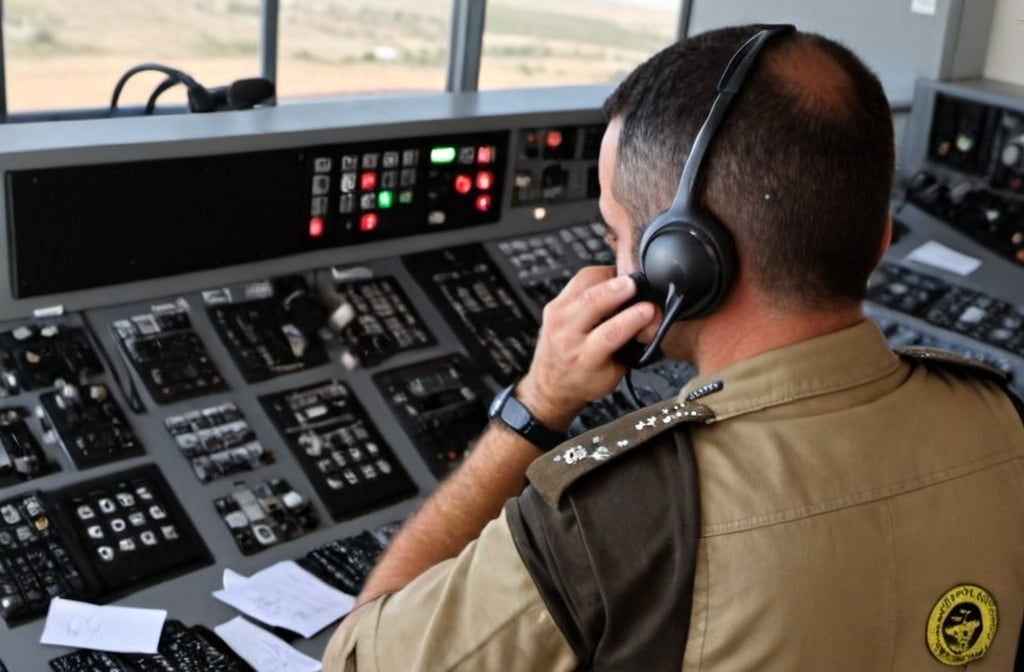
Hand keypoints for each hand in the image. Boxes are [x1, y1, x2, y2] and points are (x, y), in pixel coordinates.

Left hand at [517, 266, 656, 431]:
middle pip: (592, 303)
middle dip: (617, 289)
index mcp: (585, 357)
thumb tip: (652, 321)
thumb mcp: (614, 374)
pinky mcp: (553, 305)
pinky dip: (597, 275)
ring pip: (583, 286)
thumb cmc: (584, 380)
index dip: (633, 318)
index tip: (650, 309)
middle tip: (636, 283)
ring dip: (607, 277)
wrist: (552, 384)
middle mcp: (567, 335)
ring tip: (627, 277)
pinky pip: (577, 281)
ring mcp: (557, 317)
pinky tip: (611, 277)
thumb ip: (631, 348)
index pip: (610, 333)